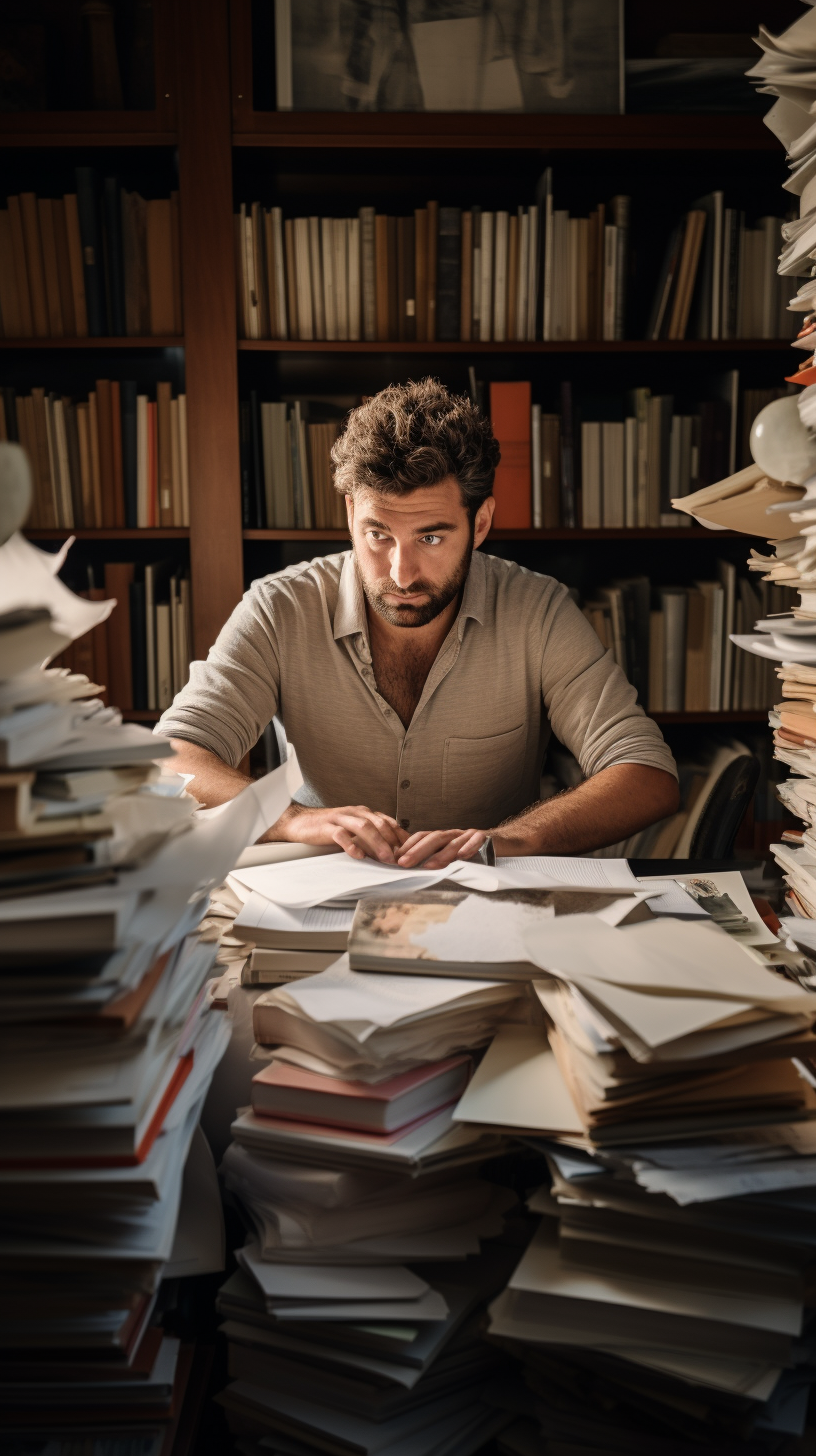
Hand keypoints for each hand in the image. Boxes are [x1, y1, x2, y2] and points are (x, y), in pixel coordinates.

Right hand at [273, 803, 408, 862]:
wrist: (299, 822)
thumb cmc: (329, 828)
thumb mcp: (353, 829)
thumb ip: (370, 837)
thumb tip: (392, 853)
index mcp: (363, 813)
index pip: (388, 821)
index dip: (401, 835)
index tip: (412, 850)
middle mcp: (355, 813)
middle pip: (379, 824)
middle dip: (393, 841)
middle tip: (402, 858)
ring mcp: (341, 818)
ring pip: (364, 827)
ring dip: (377, 843)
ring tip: (386, 858)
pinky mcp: (326, 827)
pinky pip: (341, 834)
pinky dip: (351, 845)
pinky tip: (358, 855)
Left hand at [396, 827, 487, 869]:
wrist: (504, 842)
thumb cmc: (476, 852)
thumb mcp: (453, 856)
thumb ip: (436, 860)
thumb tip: (413, 872)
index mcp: (444, 838)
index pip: (422, 837)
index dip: (408, 846)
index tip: (394, 858)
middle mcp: (454, 834)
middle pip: (433, 839)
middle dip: (417, 851)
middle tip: (403, 863)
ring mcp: (469, 834)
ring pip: (452, 842)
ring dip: (440, 854)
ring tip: (429, 866)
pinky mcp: (486, 837)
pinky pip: (476, 840)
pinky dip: (469, 847)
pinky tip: (462, 856)